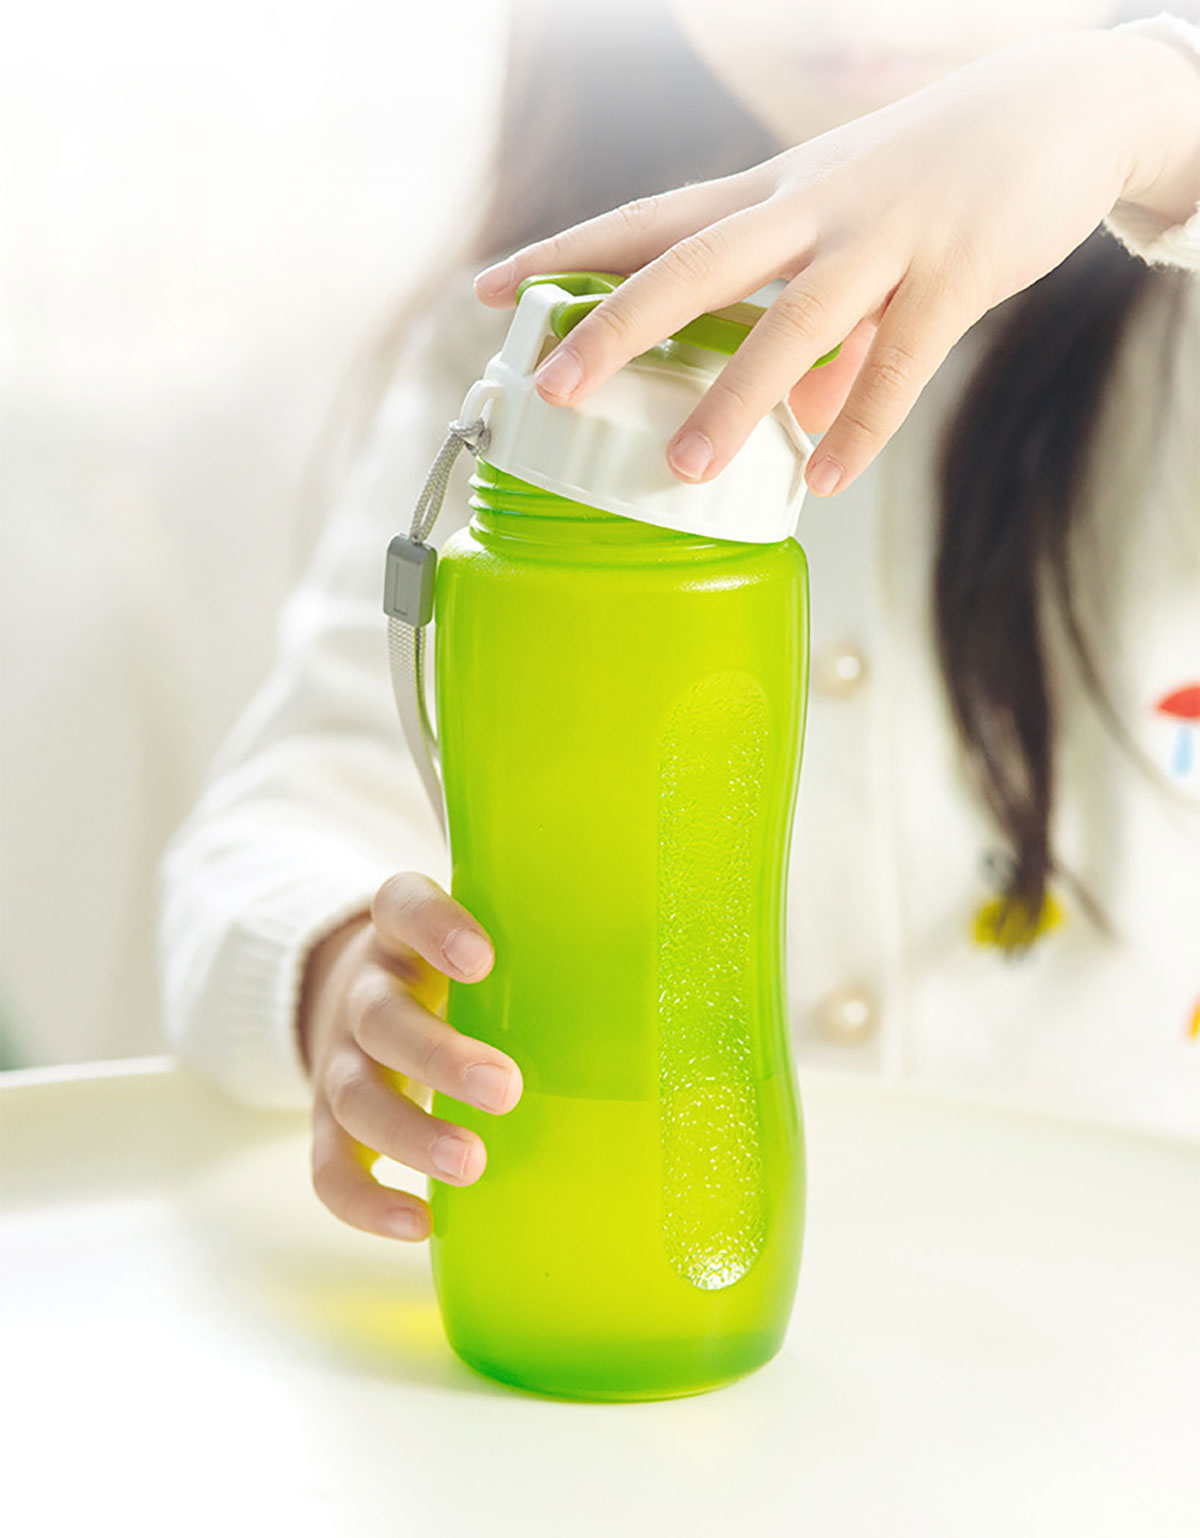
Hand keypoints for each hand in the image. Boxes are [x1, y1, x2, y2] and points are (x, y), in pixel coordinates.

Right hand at [298, 872, 521, 1240]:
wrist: (363, 993)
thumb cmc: (459, 970)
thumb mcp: (492, 937)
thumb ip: (557, 947)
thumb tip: (681, 981)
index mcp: (401, 931)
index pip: (402, 906)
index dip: (434, 928)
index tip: (482, 960)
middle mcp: (363, 990)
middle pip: (381, 1017)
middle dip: (440, 1057)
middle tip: (505, 1087)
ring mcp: (338, 1058)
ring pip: (353, 1096)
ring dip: (411, 1133)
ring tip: (471, 1163)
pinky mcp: (326, 1121)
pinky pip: (329, 1167)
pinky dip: (364, 1201)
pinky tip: (418, 1222)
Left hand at [475, 28, 1199, 497]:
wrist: (1060, 106)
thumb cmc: (931, 178)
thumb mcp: (853, 242)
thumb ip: (819, 331)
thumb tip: (798, 414)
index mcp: (773, 196)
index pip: (648, 221)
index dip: (565, 253)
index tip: (482, 287)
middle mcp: (811, 209)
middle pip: (695, 264)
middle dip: (617, 325)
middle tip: (552, 389)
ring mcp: (883, 237)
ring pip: (794, 319)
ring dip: (735, 394)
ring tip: (683, 466)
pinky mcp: (956, 271)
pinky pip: (900, 360)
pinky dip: (861, 422)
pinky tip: (825, 479)